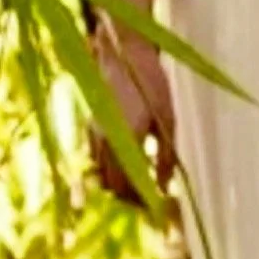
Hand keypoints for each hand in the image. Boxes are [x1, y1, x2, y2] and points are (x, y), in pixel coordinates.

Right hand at [90, 21, 177, 205]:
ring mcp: (94, 134)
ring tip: (138, 181)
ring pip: (100, 174)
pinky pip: (95, 158)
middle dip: (130, 197)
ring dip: (117, 183)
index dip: (142, 202)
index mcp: (127, 141)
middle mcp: (106, 142)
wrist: (123, 53)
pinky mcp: (90, 126)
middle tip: (149, 198)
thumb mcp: (168, 118)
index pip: (128, 188)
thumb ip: (166, 155)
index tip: (157, 206)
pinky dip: (107, 167)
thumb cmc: (151, 82)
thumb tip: (165, 186)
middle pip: (112, 186)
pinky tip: (125, 160)